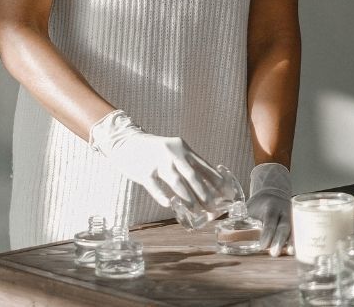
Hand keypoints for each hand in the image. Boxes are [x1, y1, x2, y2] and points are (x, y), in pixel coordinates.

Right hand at [89, 110, 222, 207]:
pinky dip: (162, 195)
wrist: (126, 142)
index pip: (204, 167)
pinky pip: (154, 185)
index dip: (216, 182)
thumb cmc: (155, 151)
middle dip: (205, 194)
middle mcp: (173, 154)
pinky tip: (169, 204)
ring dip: (188, 198)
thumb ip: (189, 165)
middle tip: (213, 209)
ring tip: (196, 212)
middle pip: (193, 176)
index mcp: (184, 149)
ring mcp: (158, 162)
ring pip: (176, 181)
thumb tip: (208, 186)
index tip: (226, 194)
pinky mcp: (143, 171)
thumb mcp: (174, 151)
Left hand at [246, 162, 291, 256]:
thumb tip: (221, 230)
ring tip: (290, 252)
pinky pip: (298, 233)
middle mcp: (283, 211)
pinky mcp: (296, 224)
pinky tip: (295, 252)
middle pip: (284, 225)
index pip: (270, 219)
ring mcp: (292, 217)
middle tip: (274, 253)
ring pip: (294, 229)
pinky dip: (296, 242)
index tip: (262, 245)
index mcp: (270, 206)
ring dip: (291, 242)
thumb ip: (239, 218)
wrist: (274, 193)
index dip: (267, 232)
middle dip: (279, 240)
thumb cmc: (258, 204)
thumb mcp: (249, 208)